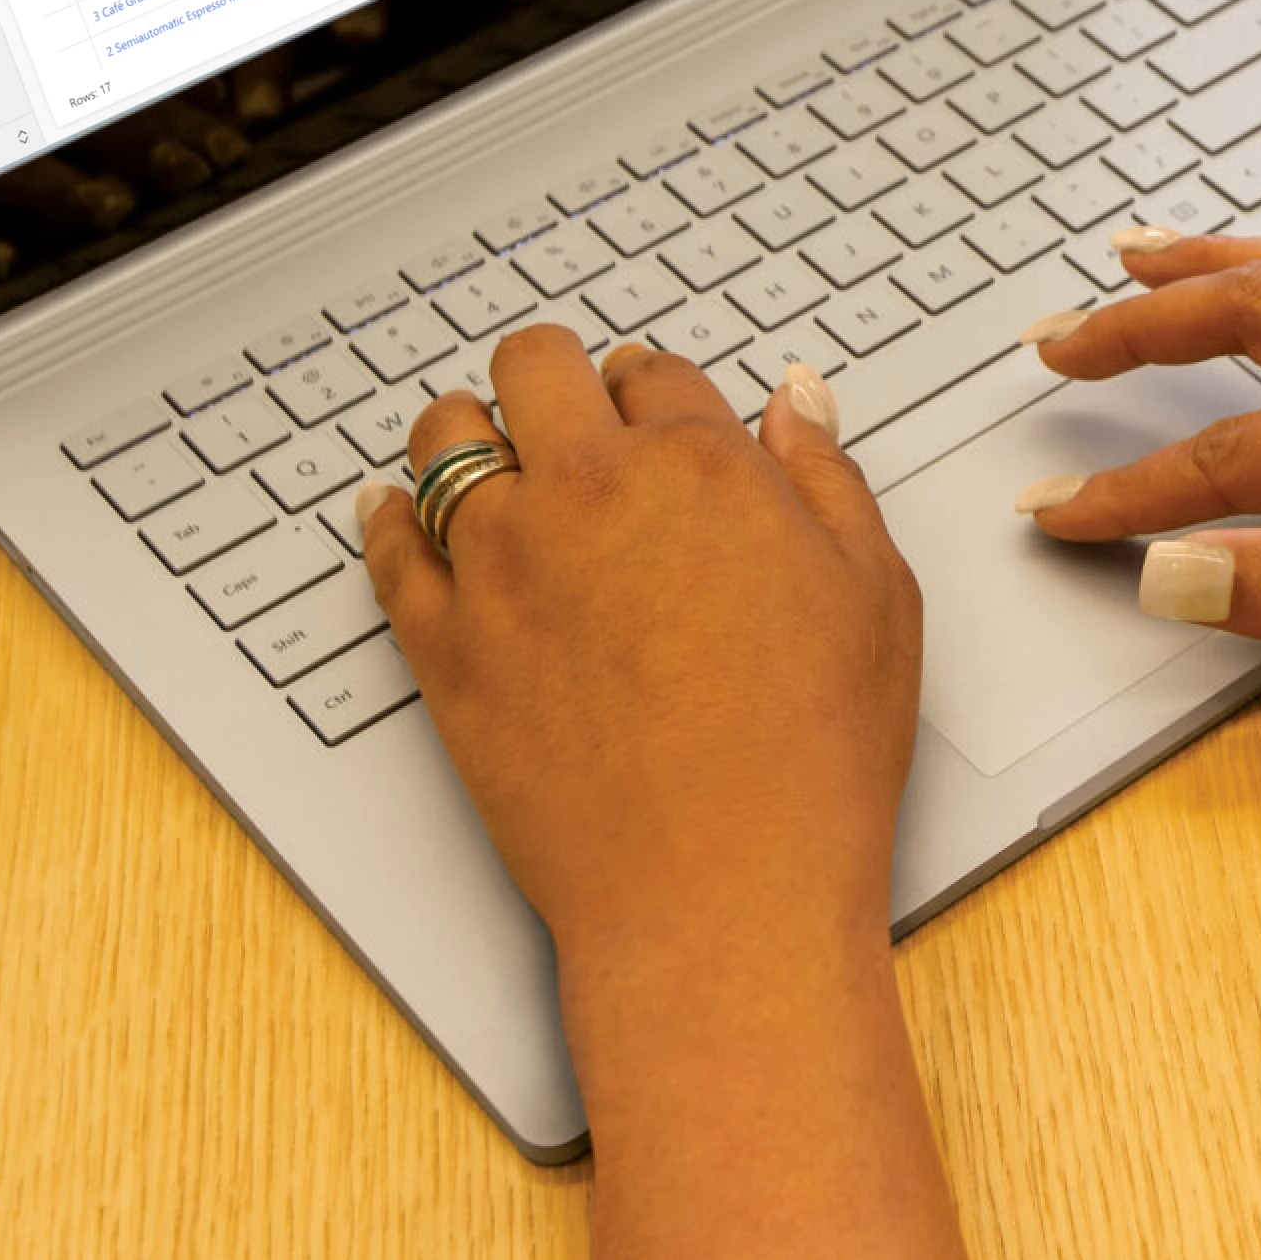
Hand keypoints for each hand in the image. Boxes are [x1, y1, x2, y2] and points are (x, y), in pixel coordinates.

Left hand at [363, 329, 961, 1259]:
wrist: (718, 892)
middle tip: (564, 410)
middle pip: (536, 368)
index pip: (655, 373)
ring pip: (445, 436)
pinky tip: (394, 510)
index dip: (655, 387)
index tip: (652, 409)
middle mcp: (589, 494)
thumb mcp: (874, 596)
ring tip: (482, 450)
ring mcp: (502, 565)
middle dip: (553, 378)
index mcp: (701, 468)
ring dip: (466, 428)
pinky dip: (387, 517)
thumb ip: (829, 479)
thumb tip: (794, 402)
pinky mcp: (443, 644)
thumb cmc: (812, 757)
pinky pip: (388, 547)